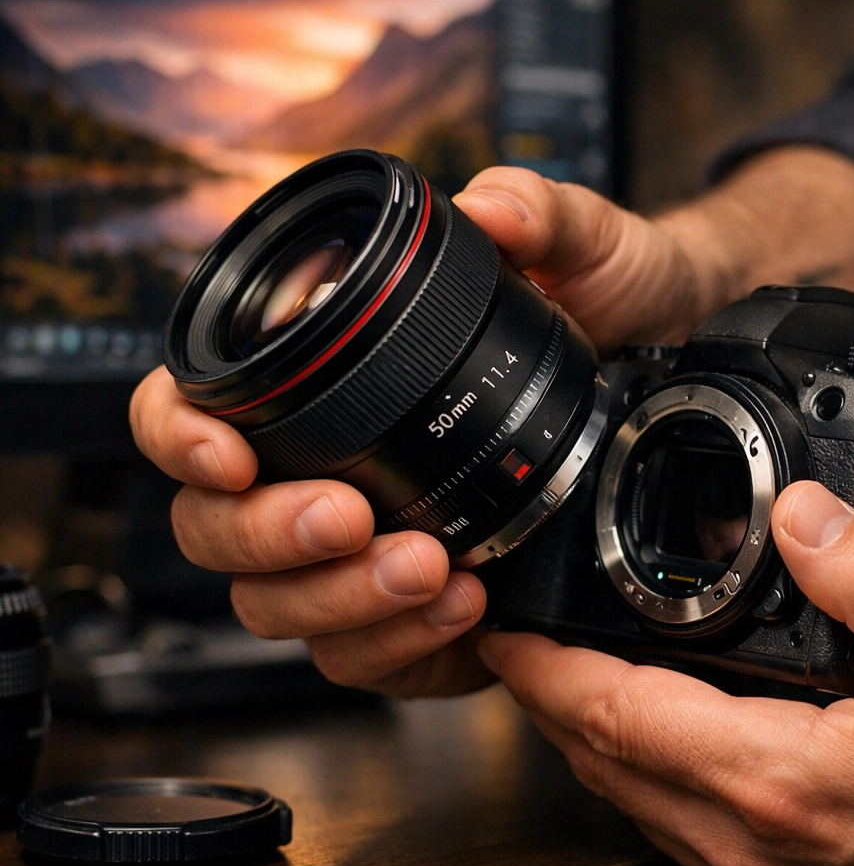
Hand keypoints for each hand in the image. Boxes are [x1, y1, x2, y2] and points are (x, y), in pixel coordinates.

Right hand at [130, 167, 717, 695]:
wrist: (660, 390)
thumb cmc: (602, 313)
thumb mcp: (584, 253)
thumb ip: (540, 214)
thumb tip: (491, 208)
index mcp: (326, 383)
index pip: (199, 409)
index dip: (181, 434)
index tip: (229, 455)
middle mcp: (322, 471)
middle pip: (216, 527)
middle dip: (269, 533)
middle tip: (349, 515)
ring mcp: (358, 552)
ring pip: (279, 607)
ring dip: (339, 598)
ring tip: (428, 564)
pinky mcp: (408, 617)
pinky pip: (365, 657)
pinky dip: (401, 641)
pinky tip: (464, 605)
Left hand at [478, 481, 853, 865]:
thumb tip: (803, 512)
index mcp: (777, 781)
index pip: (609, 713)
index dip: (541, 666)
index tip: (504, 627)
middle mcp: (749, 848)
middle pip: (598, 759)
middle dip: (544, 696)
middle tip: (519, 639)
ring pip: (626, 799)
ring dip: (584, 733)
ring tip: (563, 674)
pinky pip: (671, 830)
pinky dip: (636, 774)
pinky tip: (646, 736)